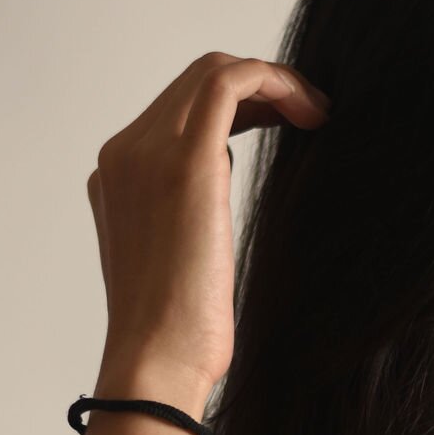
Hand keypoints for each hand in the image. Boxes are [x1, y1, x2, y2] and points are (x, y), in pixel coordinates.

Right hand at [85, 52, 329, 398]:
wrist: (157, 361)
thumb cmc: (176, 332)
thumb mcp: (175, 257)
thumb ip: (185, 213)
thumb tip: (216, 193)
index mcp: (117, 175)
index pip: (179, 109)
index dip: (240, 105)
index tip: (283, 124)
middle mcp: (124, 154)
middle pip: (196, 82)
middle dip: (260, 89)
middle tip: (309, 115)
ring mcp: (146, 152)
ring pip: (213, 73)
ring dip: (274, 83)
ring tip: (316, 114)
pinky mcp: (184, 161)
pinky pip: (229, 82)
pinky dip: (276, 81)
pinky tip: (313, 112)